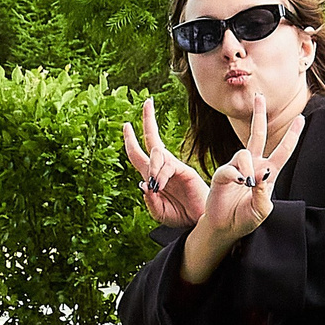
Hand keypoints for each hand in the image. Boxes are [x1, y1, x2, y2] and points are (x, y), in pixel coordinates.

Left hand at [121, 97, 207, 228]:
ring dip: (151, 167)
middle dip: (148, 120)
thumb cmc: (179, 217)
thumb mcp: (158, 212)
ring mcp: (174, 167)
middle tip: (147, 102)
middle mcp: (162, 168)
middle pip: (152, 139)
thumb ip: (149, 201)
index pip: (139, 154)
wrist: (198, 222)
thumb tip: (142, 184)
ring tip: (155, 185)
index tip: (126, 125)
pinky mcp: (184, 170)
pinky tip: (159, 185)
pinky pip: (167, 165)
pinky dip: (160, 174)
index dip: (131, 140)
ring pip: (156, 154)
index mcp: (152, 176)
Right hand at [180, 86, 303, 282]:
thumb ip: (263, 193)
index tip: (301, 118)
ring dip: (248, 167)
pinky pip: (230, 168)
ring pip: (244, 153)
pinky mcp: (222, 174)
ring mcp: (237, 168)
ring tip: (246, 183)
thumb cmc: (246, 220)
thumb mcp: (262, 211)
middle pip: (257, 135)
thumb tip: (261, 173)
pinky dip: (236, 175)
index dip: (292, 135)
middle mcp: (253, 166)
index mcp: (268, 173)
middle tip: (259, 97)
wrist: (226, 228)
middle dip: (259, 116)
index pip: (283, 150)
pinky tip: (238, 183)